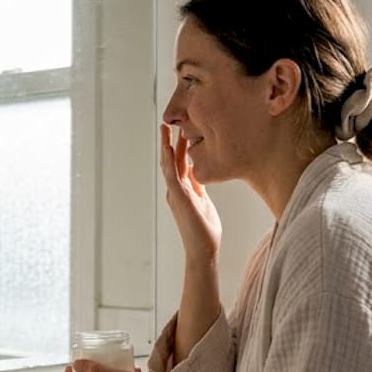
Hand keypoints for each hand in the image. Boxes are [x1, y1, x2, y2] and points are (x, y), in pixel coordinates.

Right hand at [160, 124, 221, 262]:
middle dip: (171, 140)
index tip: (183, 128)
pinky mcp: (178, 198)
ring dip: (167, 145)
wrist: (203, 250)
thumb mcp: (204, 203)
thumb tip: (199, 173)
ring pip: (169, 164)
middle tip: (169, 121)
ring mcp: (176, 193)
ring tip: (165, 127)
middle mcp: (177, 189)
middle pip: (172, 159)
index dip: (181, 145)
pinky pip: (172, 175)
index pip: (181, 162)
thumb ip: (199, 188)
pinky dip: (169, 160)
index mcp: (184, 189)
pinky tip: (168, 147)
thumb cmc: (206, 231)